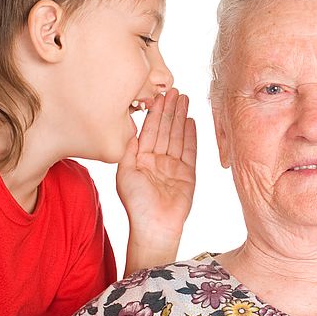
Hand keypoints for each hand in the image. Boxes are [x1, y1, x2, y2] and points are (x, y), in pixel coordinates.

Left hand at [117, 88, 196, 271]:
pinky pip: (189, 150)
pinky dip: (191, 135)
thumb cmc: (136, 203)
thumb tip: (133, 129)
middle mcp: (157, 160)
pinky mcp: (187, 174)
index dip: (155, 112)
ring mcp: (173, 166)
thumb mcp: (125, 172)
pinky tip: (191, 120)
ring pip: (178, 136)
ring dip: (180, 117)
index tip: (159, 94)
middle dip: (170, 109)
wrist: (155, 225)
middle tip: (175, 90)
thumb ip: (129, 149)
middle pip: (165, 129)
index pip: (149, 130)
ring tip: (185, 99)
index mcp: (140, 159)